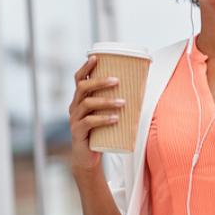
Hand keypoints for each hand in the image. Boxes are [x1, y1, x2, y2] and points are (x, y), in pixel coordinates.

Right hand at [68, 55, 124, 172]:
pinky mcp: (77, 132)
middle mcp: (74, 106)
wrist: (88, 157)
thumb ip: (114, 101)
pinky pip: (88, 122)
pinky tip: (115, 119)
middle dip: (100, 82)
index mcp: (80, 99)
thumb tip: (139, 87)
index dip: (85, 68)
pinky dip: (103, 119)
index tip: (96, 57)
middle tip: (117, 80)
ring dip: (106, 101)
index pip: (78, 79)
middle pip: (82, 88)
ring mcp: (74, 119)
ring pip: (87, 104)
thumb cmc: (101, 131)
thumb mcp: (105, 113)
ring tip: (123, 102)